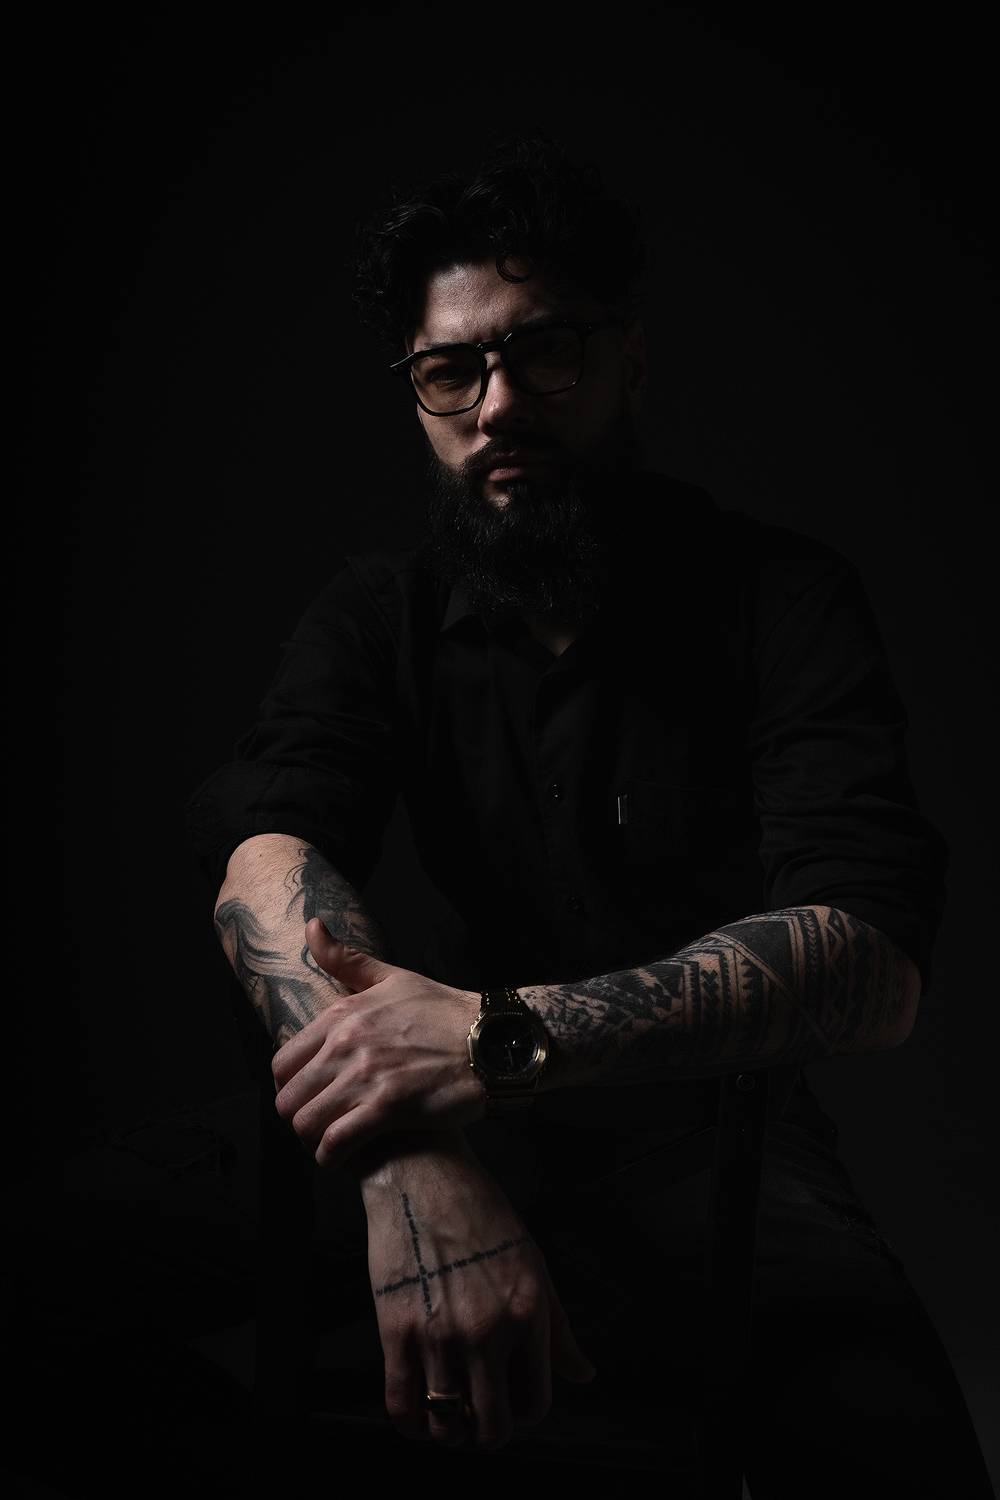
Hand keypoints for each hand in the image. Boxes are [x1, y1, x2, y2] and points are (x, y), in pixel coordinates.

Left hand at [272, 920, 485, 1166]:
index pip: (282, 1063)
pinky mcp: (389, 1107)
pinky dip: (332, 1157)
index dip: (290, 1086)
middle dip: (298, 1117)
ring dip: (313, 1140)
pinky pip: (337, 1143)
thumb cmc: (444, 1011)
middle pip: (288, 1098)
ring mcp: (366, 1076)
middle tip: (320, 1123)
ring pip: (305, 1123)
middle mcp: (346, 1044)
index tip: (310, 1095)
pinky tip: (342, 1158)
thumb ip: (346, 959)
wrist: (492, 1040)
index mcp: (342, 1015)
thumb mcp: (393, 977)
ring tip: (331, 1142)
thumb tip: (311, 925)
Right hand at [362, 1143, 595, 1449]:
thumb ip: (557, 1326)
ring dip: (449, 1431)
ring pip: (447, 1424)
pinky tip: (416, 1412)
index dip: (523, 1412)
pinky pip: (401, 1405)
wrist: (423, 1172)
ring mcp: (440, 1333)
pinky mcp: (396, 1329)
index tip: (510, 1401)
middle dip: (487, 1431)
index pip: (536, 1402)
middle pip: (493, 1425)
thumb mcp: (532, 1262)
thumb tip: (583, 1373)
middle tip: (479, 1415)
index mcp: (528, 1313)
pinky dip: (410, 1423)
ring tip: (447, 1413)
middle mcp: (488, 1330)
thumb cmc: (480, 1211)